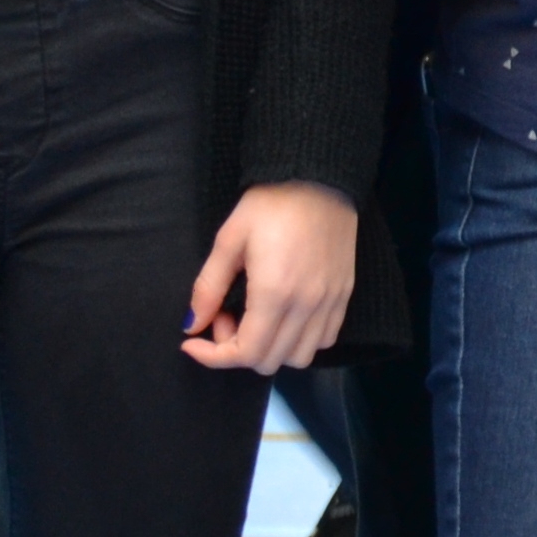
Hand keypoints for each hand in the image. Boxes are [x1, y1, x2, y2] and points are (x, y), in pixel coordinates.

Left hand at [185, 180, 356, 372]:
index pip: (246, 353)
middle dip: (237, 348)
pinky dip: (300, 339)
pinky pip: (325, 338)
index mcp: (275, 293)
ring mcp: (330, 302)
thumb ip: (209, 287)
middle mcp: (306, 305)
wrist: (319, 177)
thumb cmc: (270, 204)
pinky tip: (285, 314)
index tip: (193, 341)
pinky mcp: (345, 294)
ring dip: (271, 348)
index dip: (213, 356)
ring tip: (257, 316)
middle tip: (225, 314)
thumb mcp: (229, 239)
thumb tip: (191, 325)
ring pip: (300, 356)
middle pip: (269, 360)